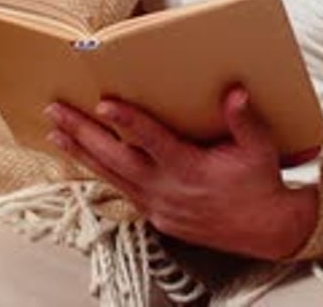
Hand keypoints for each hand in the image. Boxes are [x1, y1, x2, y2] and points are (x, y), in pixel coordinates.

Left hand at [45, 88, 318, 259]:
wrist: (266, 228)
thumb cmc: (259, 184)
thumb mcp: (259, 149)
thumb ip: (245, 120)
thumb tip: (235, 94)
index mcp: (190, 170)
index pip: (152, 141)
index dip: (128, 120)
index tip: (105, 103)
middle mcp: (167, 190)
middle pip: (115, 158)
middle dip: (84, 133)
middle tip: (59, 112)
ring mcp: (158, 204)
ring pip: (111, 176)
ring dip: (82, 152)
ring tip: (57, 132)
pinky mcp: (156, 213)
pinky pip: (120, 188)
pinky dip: (99, 171)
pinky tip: (84, 157)